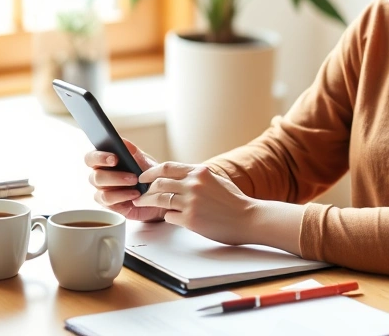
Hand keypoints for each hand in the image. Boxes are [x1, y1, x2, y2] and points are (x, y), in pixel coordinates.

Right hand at [85, 138, 166, 221]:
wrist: (159, 195)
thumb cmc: (148, 176)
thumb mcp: (145, 162)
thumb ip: (133, 152)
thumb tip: (122, 141)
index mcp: (104, 162)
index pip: (91, 157)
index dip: (99, 157)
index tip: (115, 158)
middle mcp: (100, 176)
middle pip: (94, 175)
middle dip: (113, 175)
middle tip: (133, 175)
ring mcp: (103, 191)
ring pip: (100, 189)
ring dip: (118, 185)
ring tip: (135, 183)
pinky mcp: (108, 204)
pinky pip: (108, 200)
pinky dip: (122, 196)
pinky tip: (135, 194)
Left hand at [133, 162, 256, 245]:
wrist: (248, 218)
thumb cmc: (234, 201)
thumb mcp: (216, 180)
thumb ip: (197, 177)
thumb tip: (177, 178)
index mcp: (200, 172)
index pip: (167, 168)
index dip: (151, 172)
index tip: (143, 177)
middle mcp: (194, 184)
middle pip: (159, 183)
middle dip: (145, 189)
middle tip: (140, 193)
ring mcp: (191, 202)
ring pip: (160, 199)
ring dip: (148, 202)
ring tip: (142, 204)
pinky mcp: (190, 219)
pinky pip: (169, 216)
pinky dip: (167, 216)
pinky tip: (170, 217)